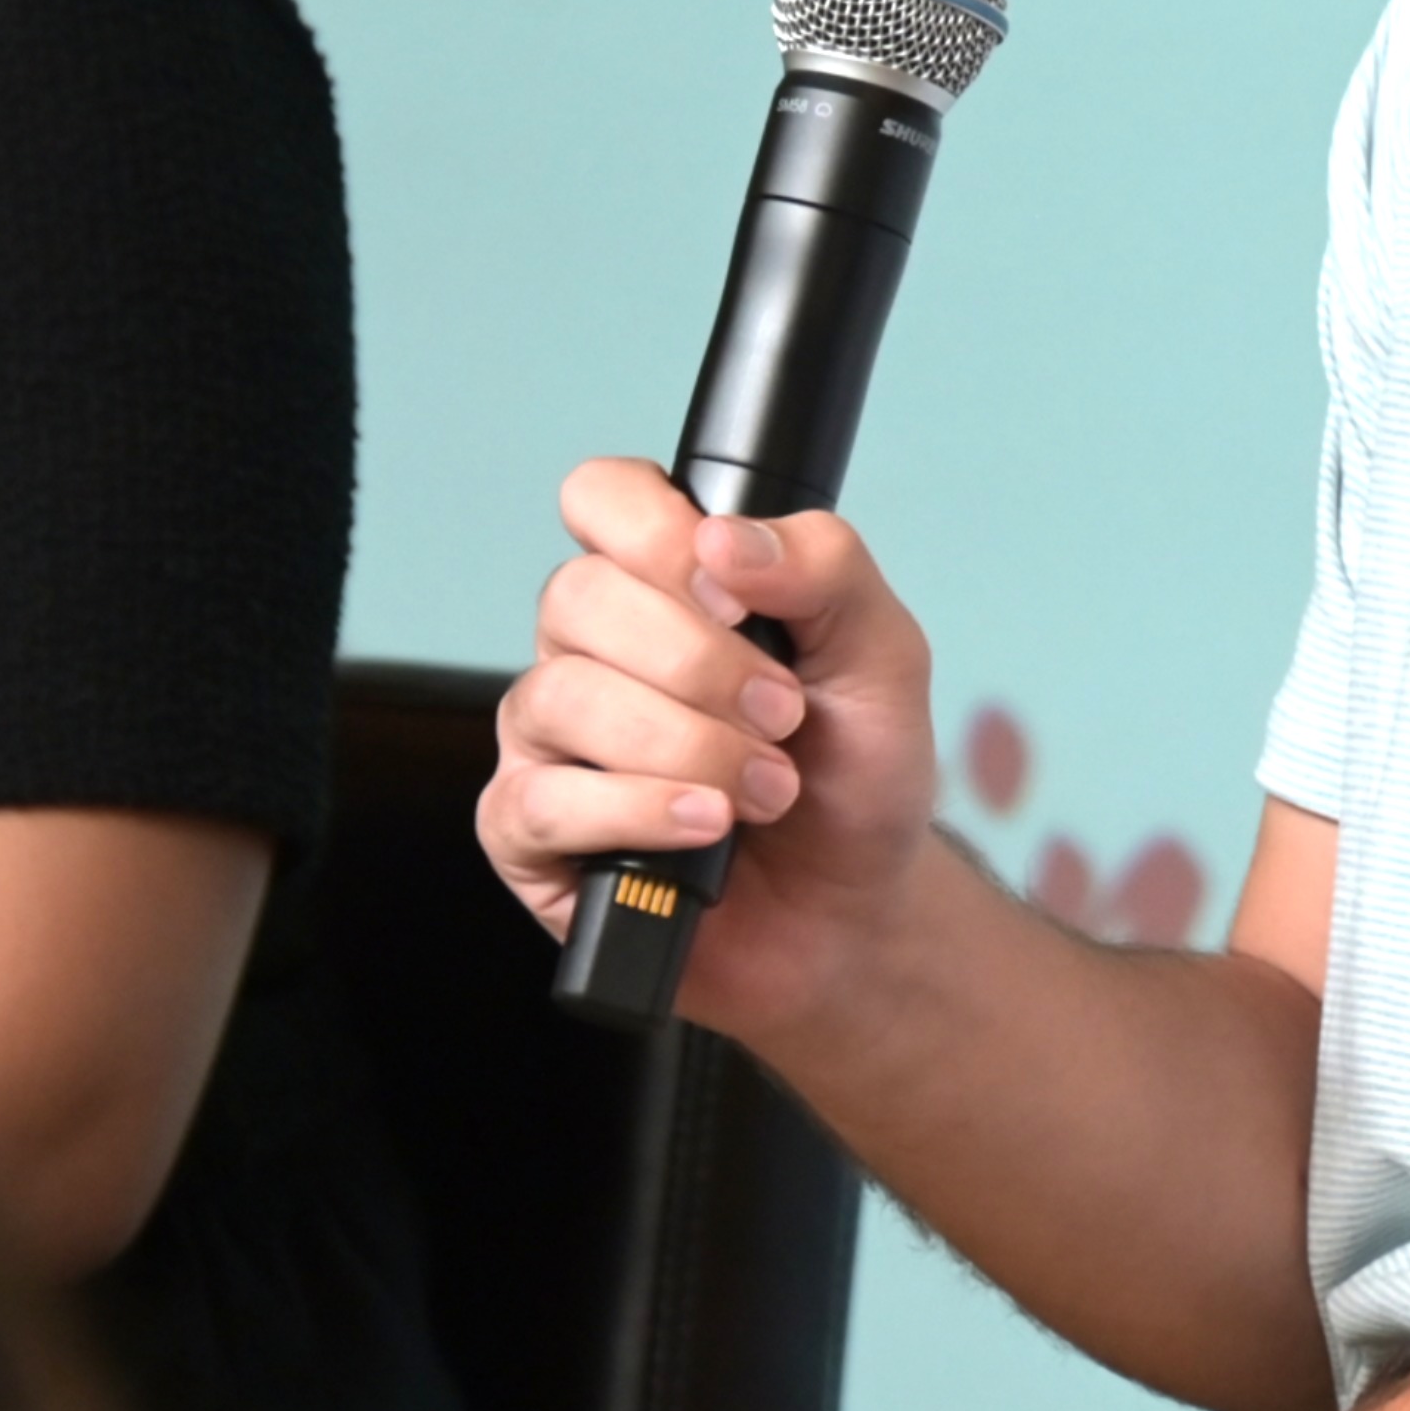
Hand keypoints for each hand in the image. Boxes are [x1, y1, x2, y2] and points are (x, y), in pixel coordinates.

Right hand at [483, 457, 945, 1038]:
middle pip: (580, 596)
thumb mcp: (881, 652)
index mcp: (661, 581)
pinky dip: (638, 811)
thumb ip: (824, 566)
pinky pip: (542, 801)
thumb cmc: (853, 776)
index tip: (733, 594)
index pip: (603, 498)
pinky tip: (704, 828)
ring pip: (562, 697)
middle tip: (783, 715)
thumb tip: (722, 538)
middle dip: (700, 663)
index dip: (655, 531)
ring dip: (686, 746)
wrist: (854, 913)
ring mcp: (550, 739)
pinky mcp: (528, 833)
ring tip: (766, 789)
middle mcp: (590, 648)